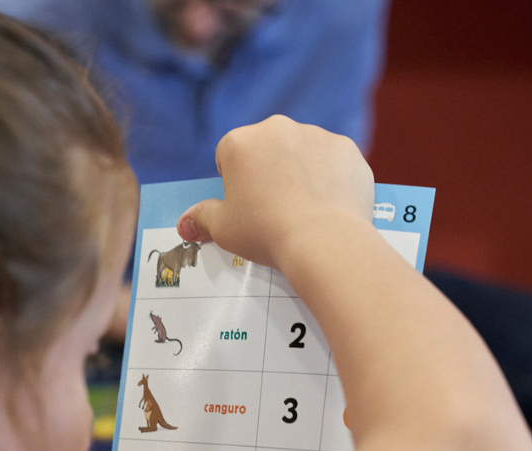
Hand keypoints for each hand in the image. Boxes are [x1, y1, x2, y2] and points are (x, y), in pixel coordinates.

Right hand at [176, 115, 374, 269]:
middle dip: (267, 171)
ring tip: (303, 210)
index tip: (244, 205)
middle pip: (266, 148)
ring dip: (299, 172)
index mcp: (241, 142)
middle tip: (272, 209)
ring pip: (301, 152)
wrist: (325, 241)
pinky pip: (332, 162)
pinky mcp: (348, 150)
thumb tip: (184, 223)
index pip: (228, 154)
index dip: (234, 181)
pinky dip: (329, 179)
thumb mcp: (223, 229)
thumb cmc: (266, 232)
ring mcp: (317, 135)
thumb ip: (201, 219)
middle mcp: (278, 128)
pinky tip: (327, 206)